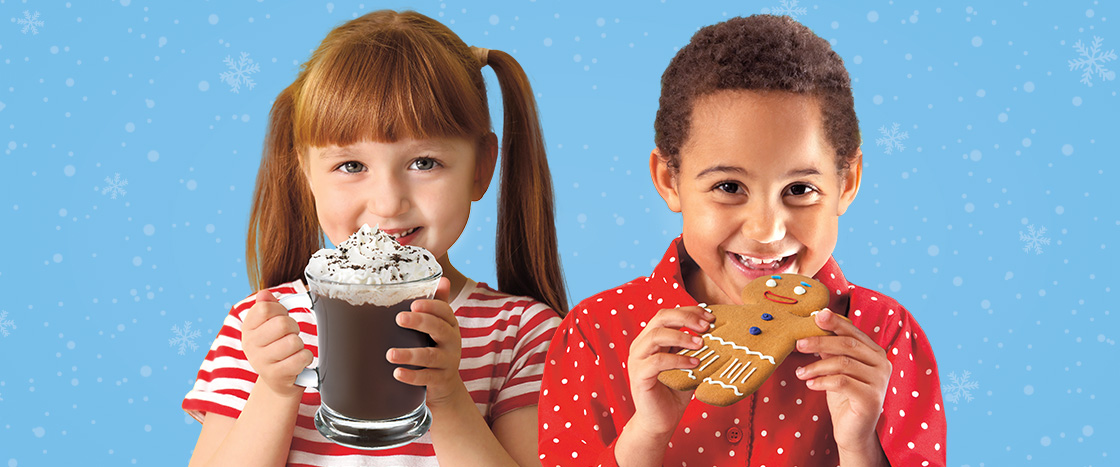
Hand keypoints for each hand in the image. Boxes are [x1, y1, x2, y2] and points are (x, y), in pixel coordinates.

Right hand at [241, 290, 313, 396]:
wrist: (277, 380)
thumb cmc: (276, 347)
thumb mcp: (268, 325)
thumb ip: (268, 306)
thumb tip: (264, 294)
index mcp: (248, 328)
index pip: (265, 307)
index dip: (280, 309)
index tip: (281, 317)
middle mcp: (250, 344)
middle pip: (282, 324)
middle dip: (293, 327)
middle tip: (290, 335)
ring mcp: (261, 361)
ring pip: (293, 341)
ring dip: (300, 344)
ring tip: (293, 349)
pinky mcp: (275, 375)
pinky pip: (301, 358)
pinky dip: (306, 358)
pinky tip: (298, 361)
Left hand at [385, 278, 465, 407]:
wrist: (445, 385)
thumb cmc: (436, 348)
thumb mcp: (438, 326)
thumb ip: (437, 304)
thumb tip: (442, 278)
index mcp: (449, 325)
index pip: (445, 311)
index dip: (431, 306)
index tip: (413, 303)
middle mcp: (452, 342)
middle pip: (440, 329)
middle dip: (420, 322)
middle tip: (399, 318)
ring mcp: (448, 362)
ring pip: (430, 356)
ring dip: (410, 354)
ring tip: (390, 354)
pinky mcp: (441, 380)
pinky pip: (427, 377)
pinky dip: (412, 376)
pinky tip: (397, 373)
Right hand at [625, 306, 713, 436]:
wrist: (660, 420)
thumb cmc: (675, 391)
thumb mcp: (686, 364)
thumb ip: (693, 348)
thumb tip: (717, 331)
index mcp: (650, 338)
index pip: (668, 314)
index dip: (689, 311)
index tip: (710, 317)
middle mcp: (641, 345)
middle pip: (661, 318)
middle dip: (686, 318)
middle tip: (707, 326)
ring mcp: (637, 360)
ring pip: (656, 336)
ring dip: (682, 337)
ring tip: (702, 344)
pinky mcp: (639, 376)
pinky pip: (657, 361)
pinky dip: (678, 360)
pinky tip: (695, 364)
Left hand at [794, 309, 890, 461]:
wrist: (853, 431)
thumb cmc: (844, 397)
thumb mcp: (836, 369)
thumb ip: (830, 350)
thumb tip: (814, 325)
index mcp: (875, 353)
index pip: (853, 332)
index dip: (835, 322)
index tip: (816, 315)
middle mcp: (882, 364)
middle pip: (847, 345)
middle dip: (819, 342)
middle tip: (798, 344)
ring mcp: (879, 382)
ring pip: (842, 363)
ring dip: (816, 366)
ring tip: (800, 373)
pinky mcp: (872, 399)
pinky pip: (842, 382)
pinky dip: (822, 381)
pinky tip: (810, 384)